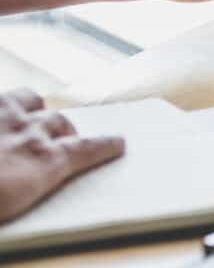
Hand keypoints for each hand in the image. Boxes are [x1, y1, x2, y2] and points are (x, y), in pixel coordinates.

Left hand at [0, 89, 123, 223]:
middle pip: (59, 121)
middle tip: (60, 138)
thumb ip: (31, 183)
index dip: (106, 145)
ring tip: (28, 116)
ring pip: (30, 99)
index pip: (89, 148)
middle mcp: (30, 132)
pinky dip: (5, 104)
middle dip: (62, 128)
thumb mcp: (17, 201)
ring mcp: (2, 116)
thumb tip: (42, 175)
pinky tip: (1, 112)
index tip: (118, 143)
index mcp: (46, 161)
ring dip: (34, 108)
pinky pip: (5, 96)